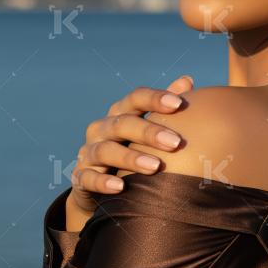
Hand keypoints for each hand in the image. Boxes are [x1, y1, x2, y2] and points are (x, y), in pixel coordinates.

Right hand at [67, 75, 192, 224]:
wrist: (99, 186)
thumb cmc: (132, 150)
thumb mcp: (146, 129)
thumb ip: (164, 107)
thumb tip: (187, 80)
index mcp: (120, 114)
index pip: (135, 98)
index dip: (155, 99)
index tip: (178, 104)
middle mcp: (102, 129)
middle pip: (123, 124)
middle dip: (149, 132)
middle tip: (176, 143)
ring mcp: (88, 152)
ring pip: (106, 150)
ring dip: (130, 158)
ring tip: (155, 167)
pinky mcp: (80, 177)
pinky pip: (88, 178)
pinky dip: (103, 182)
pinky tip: (120, 187)